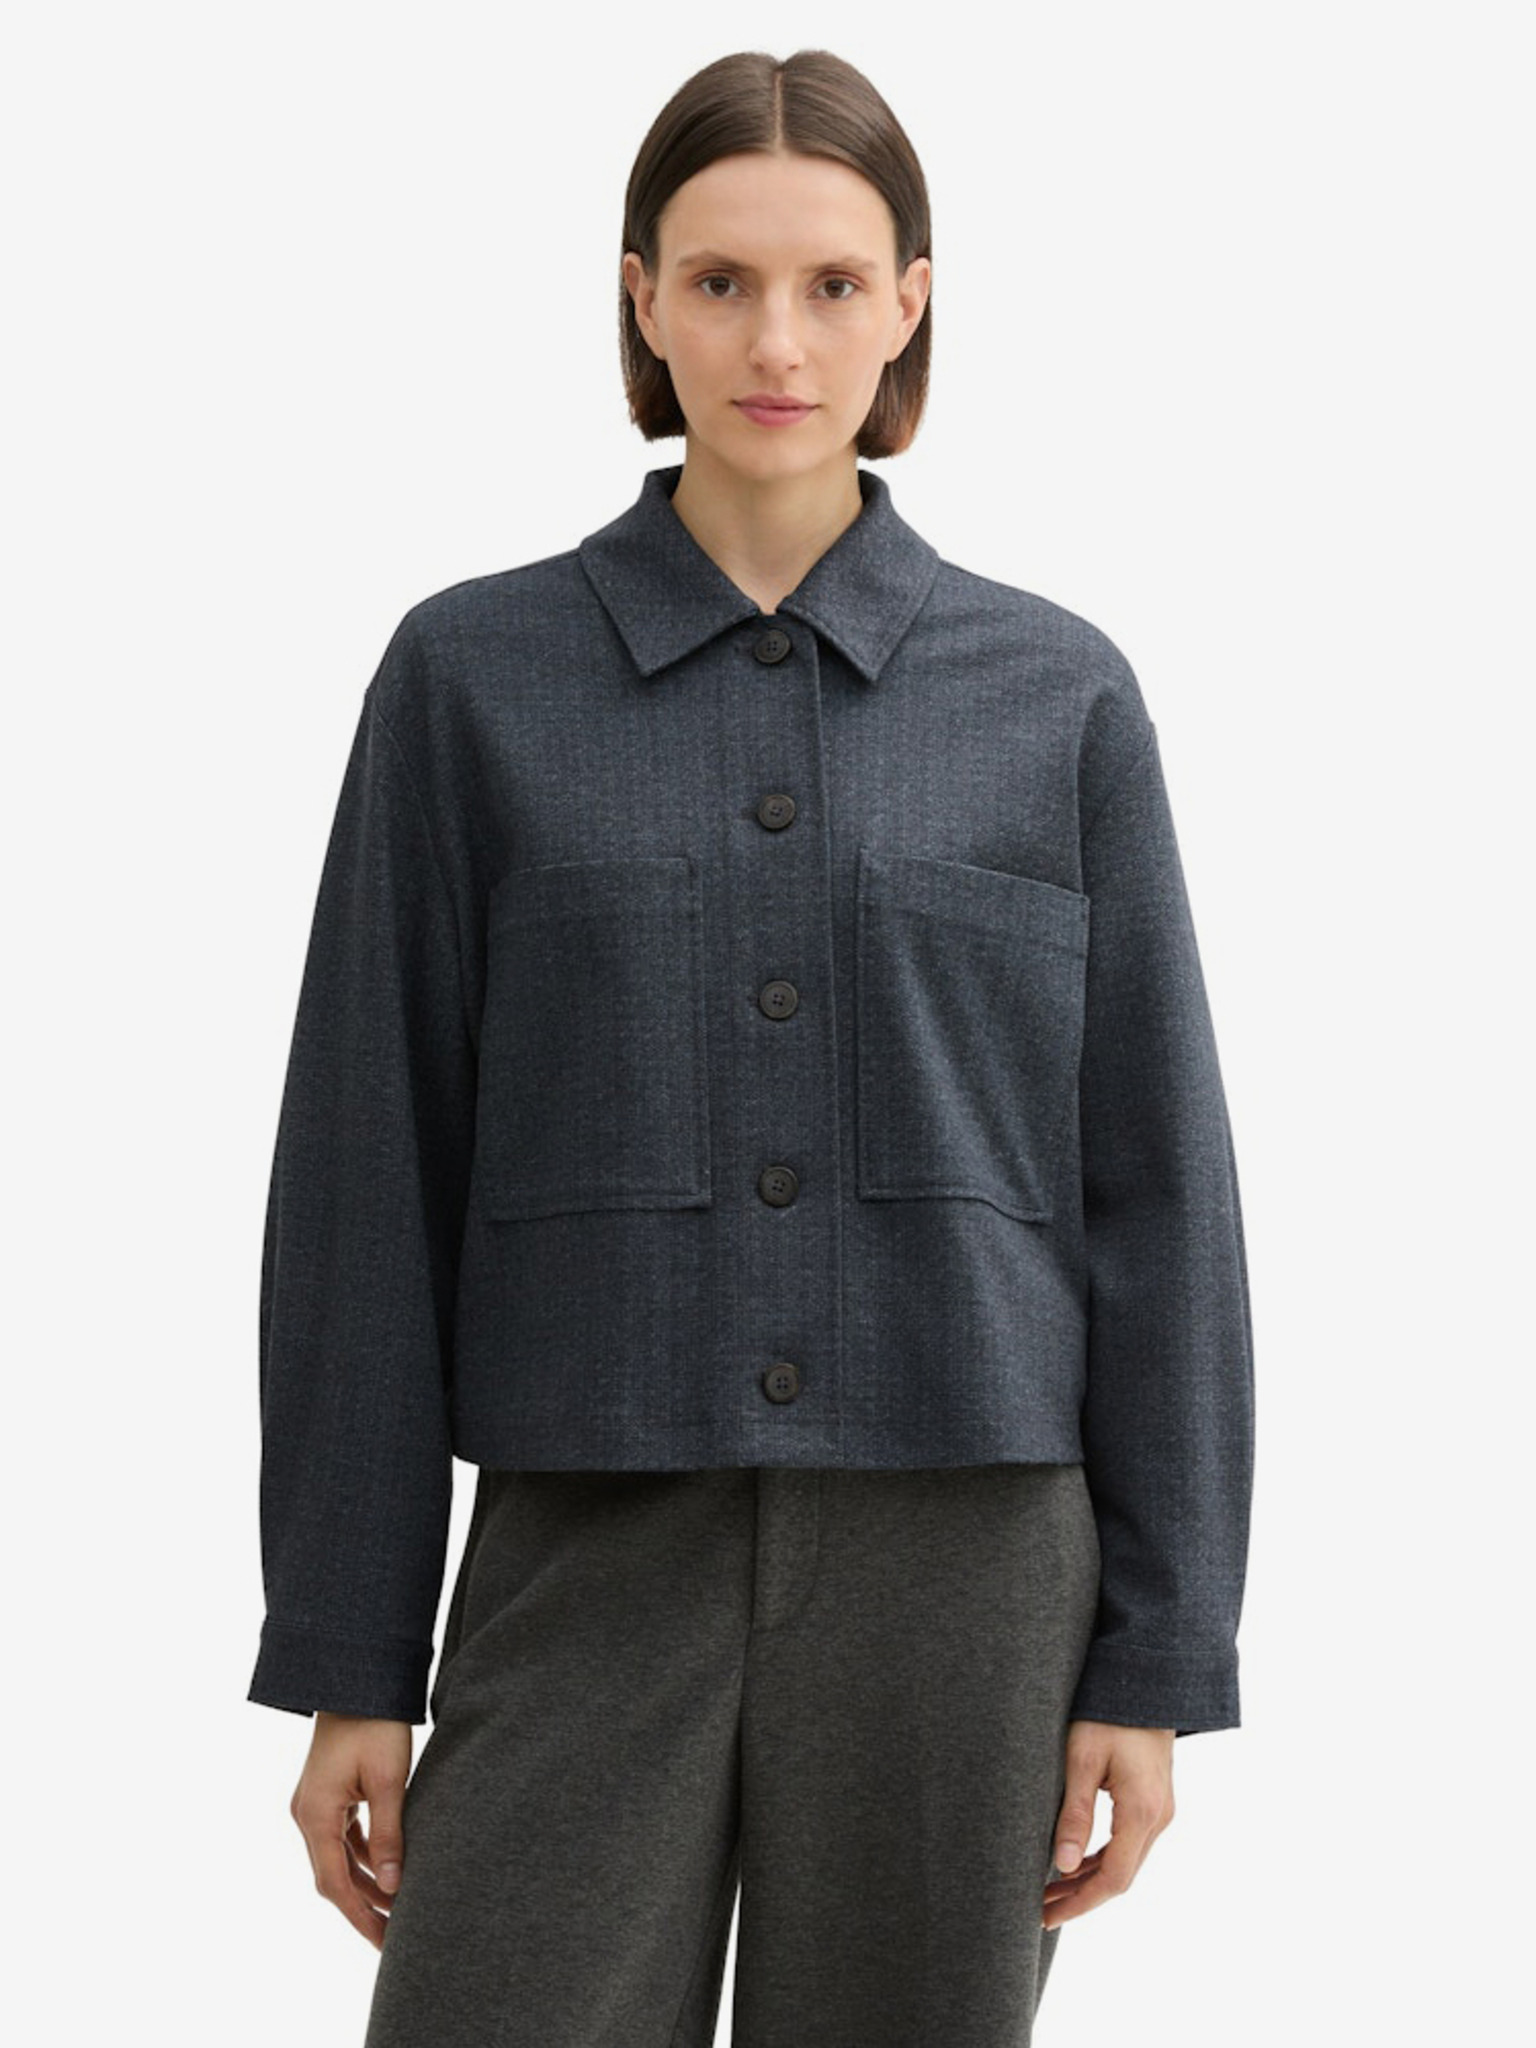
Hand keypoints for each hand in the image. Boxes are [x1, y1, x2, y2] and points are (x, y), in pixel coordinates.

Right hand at [290, 1713, 413, 1948]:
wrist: (357, 1678)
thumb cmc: (375, 1724)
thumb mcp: (389, 1780)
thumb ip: (389, 1835)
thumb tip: (393, 1887)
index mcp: (316, 1816)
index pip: (335, 1884)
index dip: (360, 1917)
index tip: (383, 1942)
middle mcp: (307, 1814)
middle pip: (334, 1877)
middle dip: (363, 1907)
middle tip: (393, 1937)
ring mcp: (315, 1804)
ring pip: (338, 1858)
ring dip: (365, 1882)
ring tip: (396, 1909)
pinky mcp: (328, 1793)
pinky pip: (342, 1836)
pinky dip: (362, 1856)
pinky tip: (385, 1868)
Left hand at [1043, 1720, 1175, 1926]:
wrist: (1147, 1680)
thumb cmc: (1109, 1713)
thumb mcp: (1083, 1759)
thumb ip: (1075, 1813)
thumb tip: (1062, 1865)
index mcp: (1143, 1812)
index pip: (1113, 1878)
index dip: (1080, 1902)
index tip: (1047, 1915)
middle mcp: (1159, 1818)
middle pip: (1121, 1876)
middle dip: (1080, 1896)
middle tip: (1041, 1908)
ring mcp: (1160, 1811)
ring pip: (1125, 1861)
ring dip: (1089, 1879)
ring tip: (1050, 1890)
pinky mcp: (1154, 1802)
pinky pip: (1129, 1843)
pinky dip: (1102, 1859)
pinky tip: (1075, 1862)